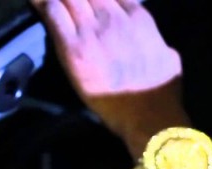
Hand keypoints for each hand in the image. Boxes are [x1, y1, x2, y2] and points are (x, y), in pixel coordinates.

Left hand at [31, 0, 187, 145]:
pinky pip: (54, 15)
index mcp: (138, 19)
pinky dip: (45, 7)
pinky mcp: (72, 47)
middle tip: (71, 5)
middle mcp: (113, 18)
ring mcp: (92, 31)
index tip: (92, 3)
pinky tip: (41, 7)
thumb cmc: (163, 92)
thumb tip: (156, 42)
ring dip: (60, 1)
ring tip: (50, 3)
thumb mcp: (170, 57)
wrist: (147, 115)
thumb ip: (157, 41)